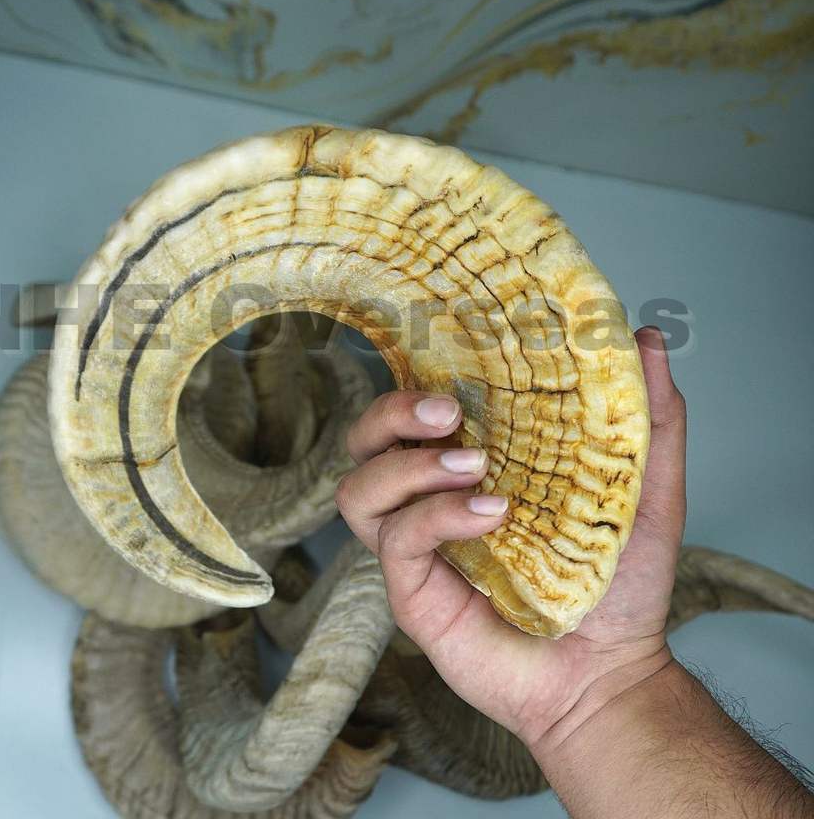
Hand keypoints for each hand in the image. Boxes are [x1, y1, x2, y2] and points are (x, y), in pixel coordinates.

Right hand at [335, 327, 686, 748]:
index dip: (413, 380)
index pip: (413, 411)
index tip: (454, 362)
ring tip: (473, 467)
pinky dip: (437, 516)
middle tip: (446, 412)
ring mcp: (416, 545)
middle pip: (364, 440)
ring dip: (408, 467)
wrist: (611, 670)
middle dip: (390, 412)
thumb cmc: (619, 583)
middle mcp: (430, 499)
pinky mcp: (412, 590)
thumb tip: (647, 337)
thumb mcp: (645, 490)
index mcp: (467, 466)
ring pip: (359, 487)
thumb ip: (649, 420)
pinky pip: (395, 538)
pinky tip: (488, 516)